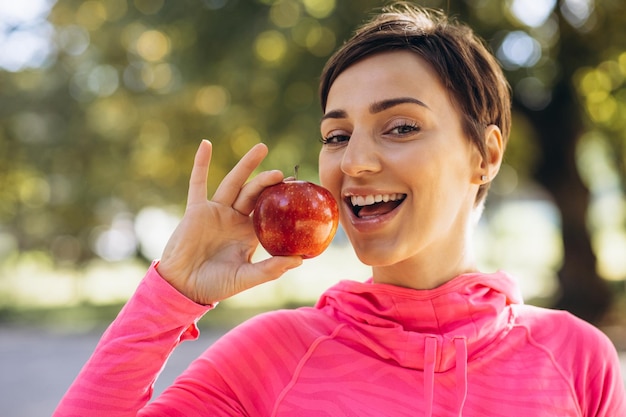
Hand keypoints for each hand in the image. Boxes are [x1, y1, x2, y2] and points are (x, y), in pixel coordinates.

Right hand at [156, 140, 302, 304]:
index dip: (282, 200)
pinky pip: (198, 183)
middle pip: (254, 193)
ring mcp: (216, 212)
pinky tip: (206, 145)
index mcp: (249, 233)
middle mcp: (235, 219)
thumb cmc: (215, 286)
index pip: (269, 211)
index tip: (298, 190)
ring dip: (246, 165)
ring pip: (233, 183)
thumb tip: (300, 259)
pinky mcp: (196, 210)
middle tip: (283, 174)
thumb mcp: (246, 277)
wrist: (183, 287)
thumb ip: (271, 268)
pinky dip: (201, 164)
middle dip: (267, 181)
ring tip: (262, 147)